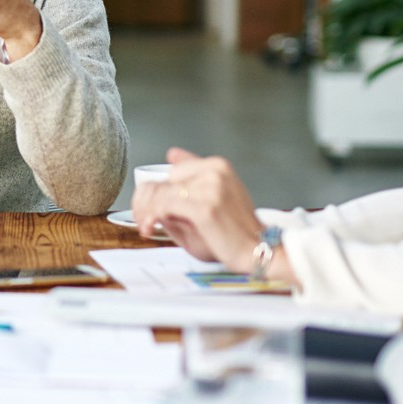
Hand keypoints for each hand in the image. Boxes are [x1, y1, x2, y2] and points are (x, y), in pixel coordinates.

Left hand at [129, 147, 293, 283]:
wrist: (258, 250)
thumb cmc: (235, 229)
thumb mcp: (213, 195)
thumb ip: (192, 176)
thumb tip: (171, 153)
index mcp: (217, 165)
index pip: (170, 172)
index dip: (154, 192)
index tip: (148, 210)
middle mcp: (214, 171)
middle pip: (161, 182)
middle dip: (146, 202)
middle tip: (145, 221)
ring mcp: (211, 187)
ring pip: (159, 194)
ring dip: (146, 212)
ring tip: (147, 226)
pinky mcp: (204, 207)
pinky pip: (164, 206)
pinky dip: (152, 218)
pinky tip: (151, 229)